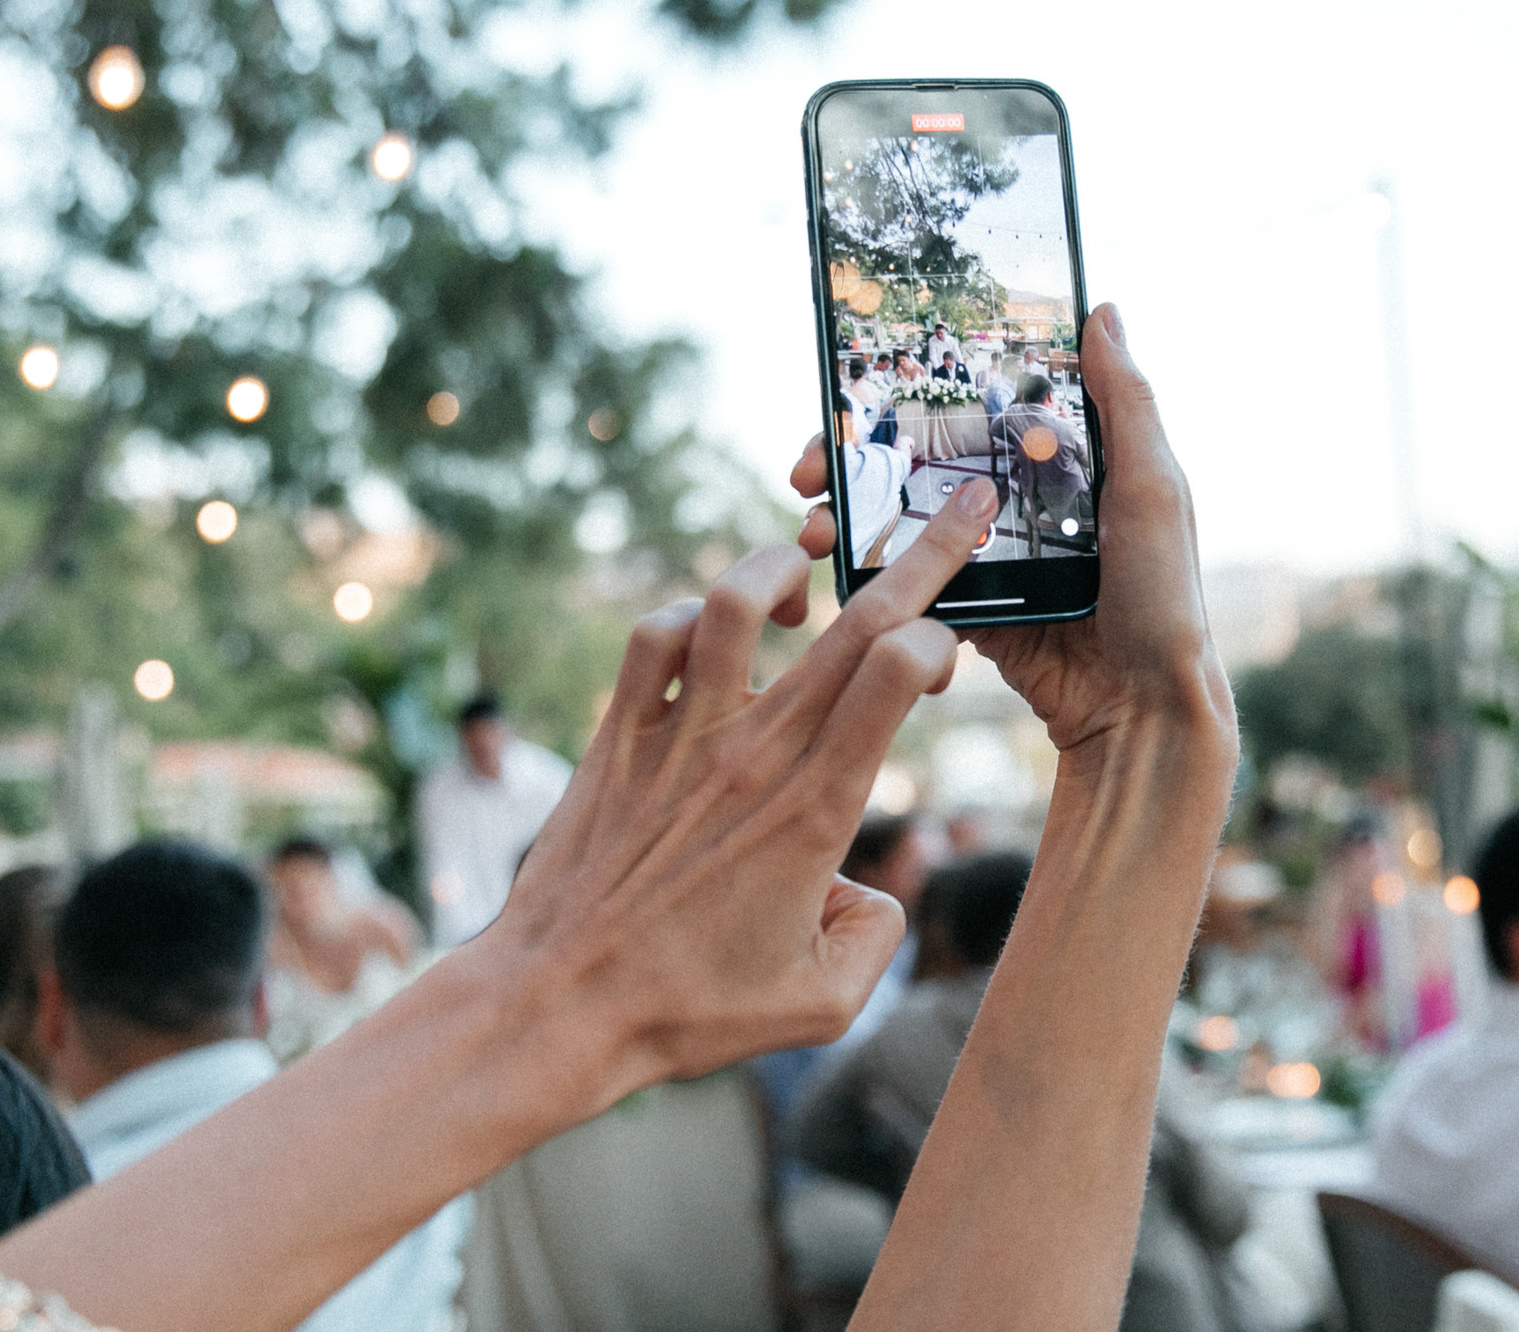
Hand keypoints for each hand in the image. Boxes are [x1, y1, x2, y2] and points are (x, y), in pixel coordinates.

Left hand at [487, 477, 1003, 1092]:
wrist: (556, 1007)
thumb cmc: (689, 1011)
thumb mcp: (821, 1004)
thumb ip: (875, 937)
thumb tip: (868, 889)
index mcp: (814, 810)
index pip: (895, 672)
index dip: (938, 637)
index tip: (943, 650)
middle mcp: (752, 755)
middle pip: (852, 620)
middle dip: (922, 553)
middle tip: (962, 505)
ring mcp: (680, 737)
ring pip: (738, 599)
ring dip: (784, 560)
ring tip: (808, 561)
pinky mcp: (620, 736)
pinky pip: (656, 636)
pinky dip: (692, 612)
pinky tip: (713, 631)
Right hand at [794, 304, 1232, 771]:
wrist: (1141, 710)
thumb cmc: (1164, 597)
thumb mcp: (1155, 489)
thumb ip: (1127, 404)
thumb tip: (1104, 311)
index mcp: (1061, 463)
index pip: (973, 411)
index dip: (912, 398)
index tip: (851, 395)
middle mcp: (1019, 501)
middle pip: (922, 462)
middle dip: (855, 461)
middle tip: (807, 469)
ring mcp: (990, 557)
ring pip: (903, 522)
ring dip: (850, 518)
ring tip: (816, 528)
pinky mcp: (971, 611)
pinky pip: (912, 587)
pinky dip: (872, 580)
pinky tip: (836, 574)